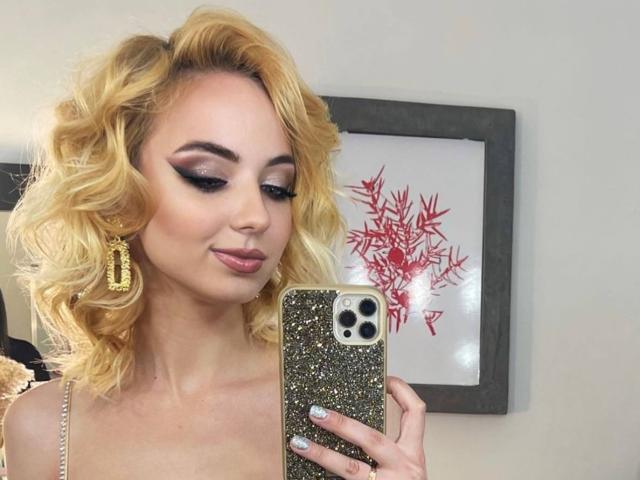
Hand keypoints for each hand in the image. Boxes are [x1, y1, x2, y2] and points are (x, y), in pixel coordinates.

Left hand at [289, 375, 427, 479]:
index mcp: (414, 455)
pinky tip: (301, 470)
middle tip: (316, 411)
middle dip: (341, 423)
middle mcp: (404, 469)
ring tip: (297, 442)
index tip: (383, 379)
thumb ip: (387, 448)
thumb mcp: (404, 467)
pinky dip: (321, 478)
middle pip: (371, 439)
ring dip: (321, 453)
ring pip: (350, 468)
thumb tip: (348, 422)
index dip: (401, 391)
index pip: (415, 413)